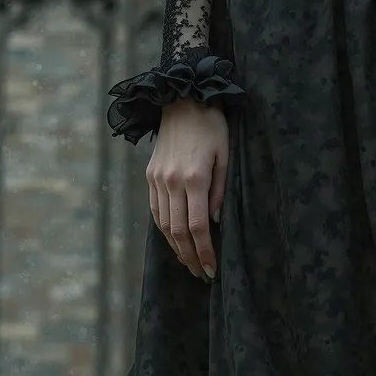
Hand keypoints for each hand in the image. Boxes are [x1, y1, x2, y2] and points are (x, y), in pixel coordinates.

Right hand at [148, 101, 228, 280]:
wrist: (183, 101)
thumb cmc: (212, 126)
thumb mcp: (225, 156)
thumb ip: (220, 190)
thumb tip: (215, 221)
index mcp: (194, 178)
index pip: (197, 227)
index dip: (205, 252)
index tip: (212, 269)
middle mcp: (171, 182)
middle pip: (178, 231)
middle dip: (190, 257)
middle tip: (202, 274)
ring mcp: (157, 179)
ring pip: (163, 224)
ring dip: (176, 248)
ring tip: (189, 262)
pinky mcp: (150, 175)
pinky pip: (155, 210)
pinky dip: (164, 230)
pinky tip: (175, 240)